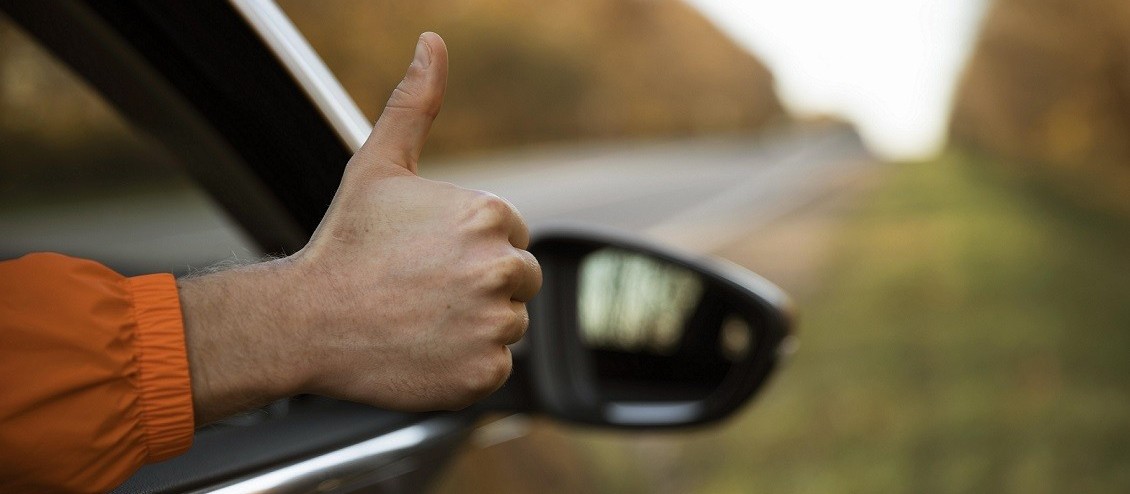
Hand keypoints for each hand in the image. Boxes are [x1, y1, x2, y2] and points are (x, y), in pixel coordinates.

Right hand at [178, 32, 541, 422]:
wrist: (305, 320)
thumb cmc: (345, 243)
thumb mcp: (379, 165)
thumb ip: (416, 104)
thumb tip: (432, 43)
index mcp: (488, 215)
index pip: (511, 236)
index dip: (469, 248)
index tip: (427, 258)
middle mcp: (500, 268)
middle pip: (518, 280)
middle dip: (479, 284)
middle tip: (422, 291)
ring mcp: (494, 324)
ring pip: (508, 323)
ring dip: (474, 325)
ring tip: (420, 319)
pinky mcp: (485, 373)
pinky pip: (495, 366)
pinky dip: (466, 364)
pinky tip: (424, 349)